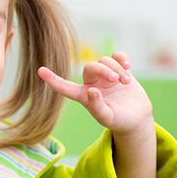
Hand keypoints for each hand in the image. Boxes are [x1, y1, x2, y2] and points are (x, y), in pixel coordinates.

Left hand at [38, 51, 152, 136]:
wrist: (137, 118)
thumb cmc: (119, 121)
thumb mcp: (107, 118)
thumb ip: (97, 107)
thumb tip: (91, 91)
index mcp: (84, 96)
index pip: (65, 87)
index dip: (52, 80)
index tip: (39, 70)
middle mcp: (92, 83)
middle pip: (90, 67)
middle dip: (103, 70)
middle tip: (115, 79)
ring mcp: (105, 75)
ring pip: (104, 61)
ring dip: (116, 68)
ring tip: (126, 81)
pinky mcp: (119, 70)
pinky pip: (116, 56)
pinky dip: (121, 58)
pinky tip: (127, 65)